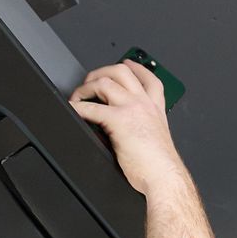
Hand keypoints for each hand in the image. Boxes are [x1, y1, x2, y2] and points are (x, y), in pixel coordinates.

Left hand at [70, 61, 183, 192]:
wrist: (163, 175)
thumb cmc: (159, 164)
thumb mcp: (154, 136)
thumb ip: (141, 125)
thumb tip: (122, 128)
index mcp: (155, 108)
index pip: (148, 78)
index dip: (135, 67)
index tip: (126, 62)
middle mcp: (144, 103)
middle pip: (121, 71)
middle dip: (101, 72)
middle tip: (89, 82)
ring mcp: (131, 109)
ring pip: (104, 81)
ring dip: (85, 87)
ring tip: (78, 97)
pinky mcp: (118, 120)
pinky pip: (90, 108)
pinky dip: (77, 107)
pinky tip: (73, 110)